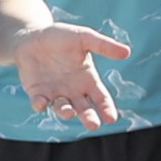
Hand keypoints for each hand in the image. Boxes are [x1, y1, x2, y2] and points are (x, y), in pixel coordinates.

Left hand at [16, 21, 132, 125]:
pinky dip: (40, 104)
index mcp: (88, 80)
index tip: (111, 119)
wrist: (32, 36)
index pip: (101, 98)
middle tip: (93, 125)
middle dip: (89, 118)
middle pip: (84, 109)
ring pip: (63, 108)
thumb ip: (103, 45)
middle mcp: (73, 91)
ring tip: (70, 113)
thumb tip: (127, 52)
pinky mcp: (37, 92)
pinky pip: (39, 102)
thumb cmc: (61, 36)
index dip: (107, 109)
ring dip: (66, 112)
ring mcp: (55, 93)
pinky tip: (41, 104)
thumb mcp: (84, 38)